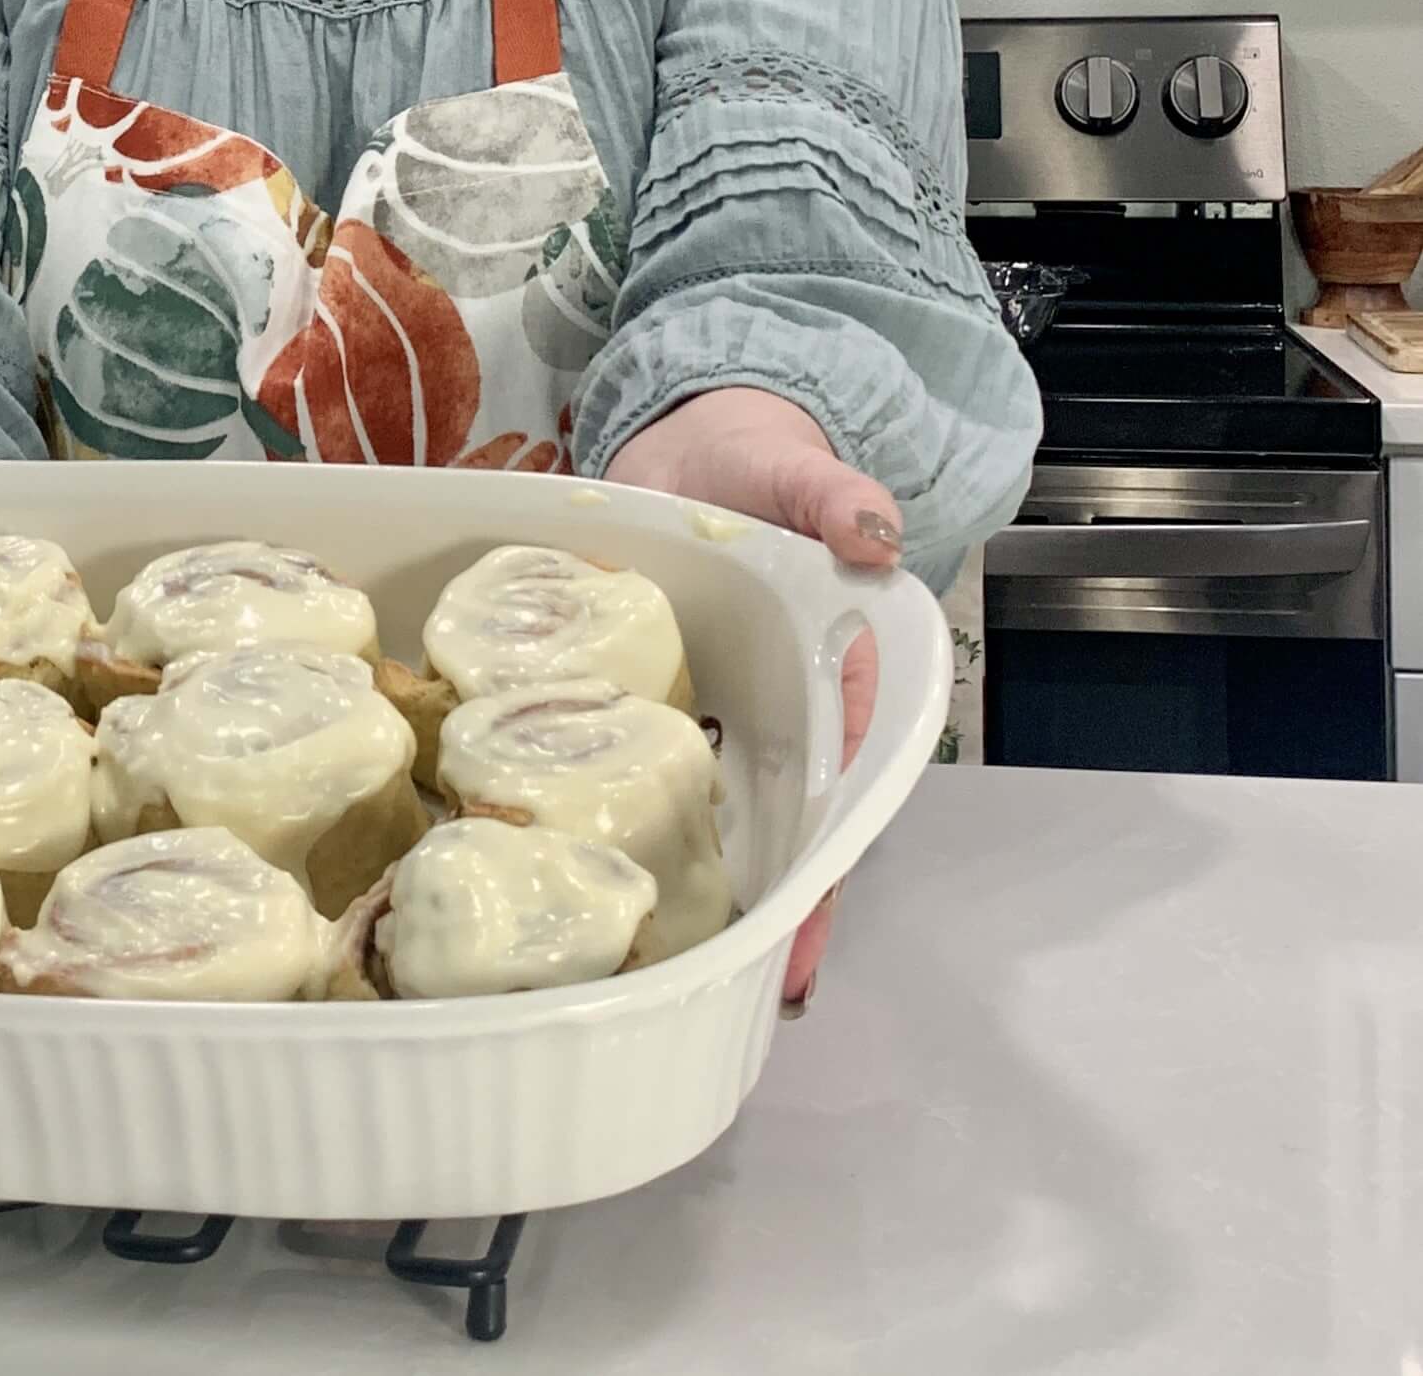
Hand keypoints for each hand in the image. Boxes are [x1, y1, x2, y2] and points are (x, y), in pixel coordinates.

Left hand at [603, 387, 891, 1008]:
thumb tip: (873, 531)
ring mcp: (697, 709)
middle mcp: (768, 714)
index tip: (789, 956)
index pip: (837, 799)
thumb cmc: (761, 459)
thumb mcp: (801, 472)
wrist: (687, 433)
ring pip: (690, 812)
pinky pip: (614, 754)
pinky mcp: (631, 689)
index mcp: (826, 681)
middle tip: (699, 996)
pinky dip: (592, 804)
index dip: (818, 883)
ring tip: (629, 965)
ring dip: (669, 882)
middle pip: (766, 834)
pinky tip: (556, 861)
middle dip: (742, 919)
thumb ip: (836, 498)